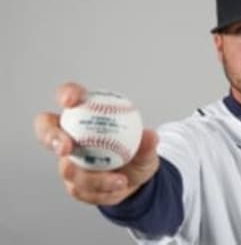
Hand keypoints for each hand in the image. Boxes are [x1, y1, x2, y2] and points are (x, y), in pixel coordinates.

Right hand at [34, 82, 159, 204]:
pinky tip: (118, 188)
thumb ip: (147, 143)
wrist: (137, 182)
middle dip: (51, 136)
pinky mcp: (73, 184)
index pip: (70, 96)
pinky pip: (81, 189)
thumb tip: (149, 135)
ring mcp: (68, 161)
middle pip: (46, 129)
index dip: (66, 94)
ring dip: (93, 177)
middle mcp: (71, 136)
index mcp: (87, 115)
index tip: (71, 100)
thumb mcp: (148, 149)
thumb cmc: (137, 155)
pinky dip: (102, 190)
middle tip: (66, 147)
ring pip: (68, 168)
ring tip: (119, 180)